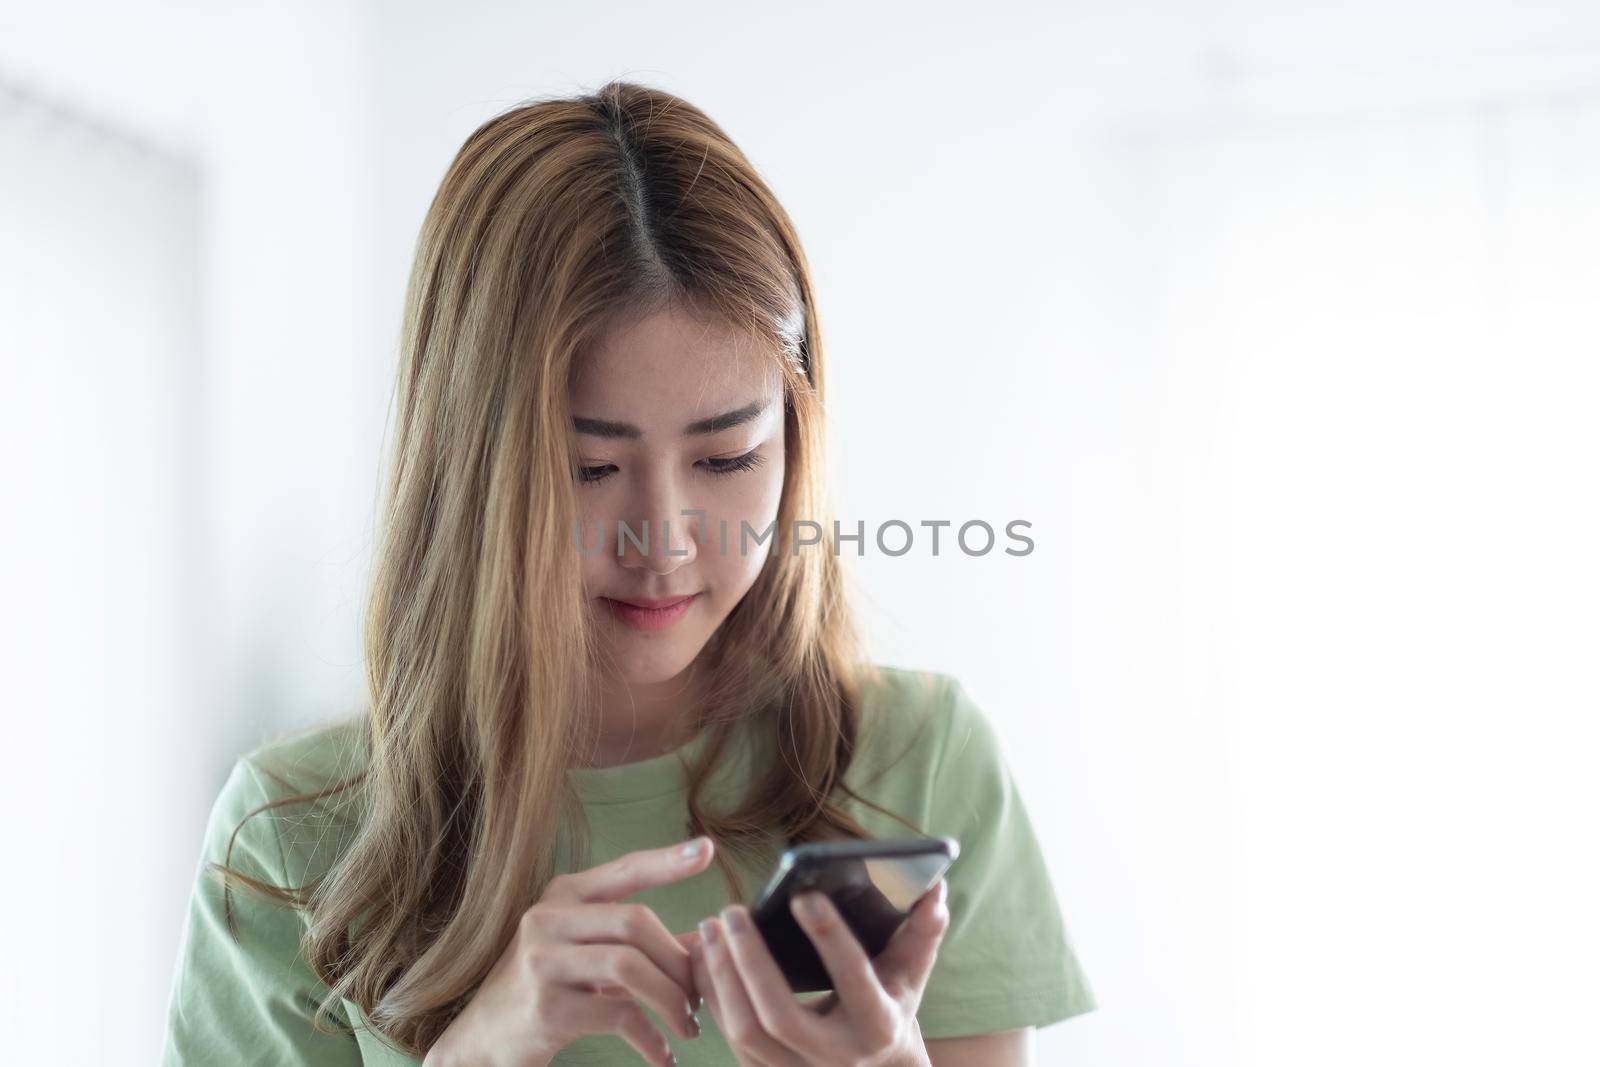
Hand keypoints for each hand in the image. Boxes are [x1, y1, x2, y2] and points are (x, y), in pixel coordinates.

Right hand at [423, 835, 714, 1066]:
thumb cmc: (550, 988)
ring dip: (670, 999)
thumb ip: (644, 946)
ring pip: (628, 965)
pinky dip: (650, 1038)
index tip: (708, 850)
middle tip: (699, 994)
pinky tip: (661, 1054)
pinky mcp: (545, 1007)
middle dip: (678, 960)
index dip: (668, 860)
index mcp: (564, 896)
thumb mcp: (592, 956)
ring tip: (687, 1023)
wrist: (485, 1037)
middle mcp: (548, 919)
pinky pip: (617, 1015)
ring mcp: (542, 961)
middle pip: (635, 921)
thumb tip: (708, 943)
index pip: (625, 870)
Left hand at [687, 878, 949, 1066]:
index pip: (854, 980)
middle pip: (780, 1017)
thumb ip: (922, 932)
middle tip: (731, 911)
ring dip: (722, 978)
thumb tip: (936, 890)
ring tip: (711, 928)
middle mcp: (836, 1057)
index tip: (804, 894)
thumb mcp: (910, 973)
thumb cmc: (890, 1003)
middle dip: (751, 963)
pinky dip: (713, 995)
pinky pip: (730, 1037)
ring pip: (746, 1033)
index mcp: (877, 1025)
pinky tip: (703, 955)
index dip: (831, 938)